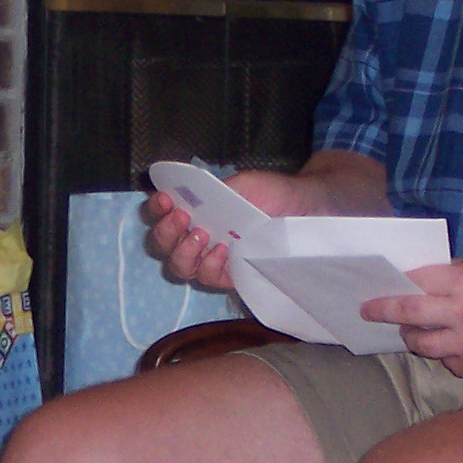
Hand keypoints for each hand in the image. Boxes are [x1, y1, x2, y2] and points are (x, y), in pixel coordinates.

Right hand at [142, 169, 309, 295]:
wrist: (306, 207)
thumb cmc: (272, 192)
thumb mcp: (243, 183)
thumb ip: (215, 191)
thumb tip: (187, 199)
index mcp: (194, 209)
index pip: (162, 213)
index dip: (156, 209)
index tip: (164, 199)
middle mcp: (197, 235)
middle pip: (163, 244)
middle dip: (166, 231)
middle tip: (182, 217)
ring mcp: (212, 258)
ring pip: (180, 267)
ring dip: (184, 251)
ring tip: (203, 235)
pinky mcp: (230, 276)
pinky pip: (208, 278)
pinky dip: (209, 266)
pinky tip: (223, 252)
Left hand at [362, 258, 462, 378]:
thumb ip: (449, 276)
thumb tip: (411, 283)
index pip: (415, 281)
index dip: (392, 285)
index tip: (373, 289)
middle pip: (408, 314)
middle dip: (383, 311)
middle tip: (368, 311)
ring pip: (422, 344)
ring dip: (412, 336)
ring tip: (413, 330)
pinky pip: (446, 361)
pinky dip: (445, 352)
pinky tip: (455, 343)